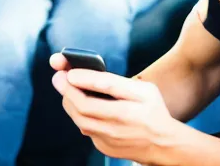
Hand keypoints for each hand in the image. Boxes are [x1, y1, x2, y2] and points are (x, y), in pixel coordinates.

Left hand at [50, 53, 177, 163]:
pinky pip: (86, 128)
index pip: (103, 88)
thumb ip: (120, 84)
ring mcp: (108, 139)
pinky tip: (79, 104)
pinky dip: (80, 114)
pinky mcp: (103, 147)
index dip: (84, 78)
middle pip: (83, 106)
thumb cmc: (153, 111)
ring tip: (65, 87)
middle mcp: (117, 124)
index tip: (70, 70)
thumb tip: (94, 78)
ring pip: (80, 119)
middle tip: (58, 76)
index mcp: (130, 107)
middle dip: (67, 90)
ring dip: (70, 101)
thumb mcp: (146, 90)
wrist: (161, 144)